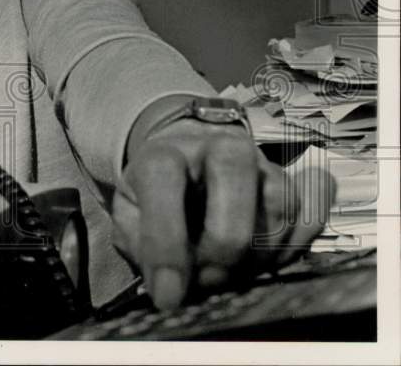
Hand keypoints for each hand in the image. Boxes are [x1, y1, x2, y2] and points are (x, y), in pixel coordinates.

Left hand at [112, 103, 333, 309]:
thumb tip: (169, 285)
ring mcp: (261, 164)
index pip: (163, 176)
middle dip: (224, 243)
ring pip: (279, 203)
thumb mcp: (129, 217)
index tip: (168, 293)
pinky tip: (267, 260)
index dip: (165, 240)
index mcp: (164, 153)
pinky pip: (312, 215)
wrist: (188, 167)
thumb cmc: (154, 198)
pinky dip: (294, 247)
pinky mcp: (294, 184)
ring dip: (258, 255)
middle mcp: (217, 148)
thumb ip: (140, 245)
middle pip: (234, 174)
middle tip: (209, 281)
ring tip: (231, 273)